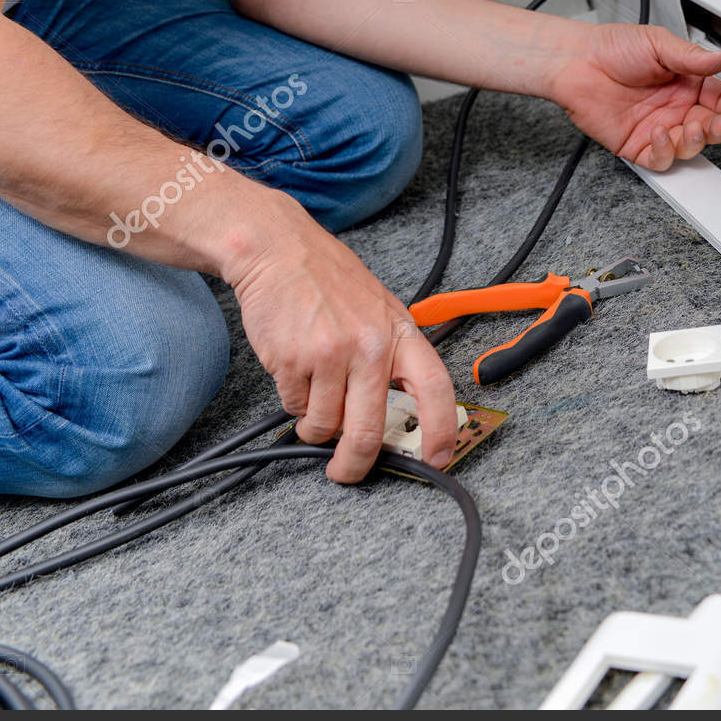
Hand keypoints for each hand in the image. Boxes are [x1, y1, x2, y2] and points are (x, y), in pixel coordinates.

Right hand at [216, 191, 456, 482]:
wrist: (279, 249)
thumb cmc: (329, 280)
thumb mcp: (378, 308)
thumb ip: (390, 357)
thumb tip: (399, 415)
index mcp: (398, 333)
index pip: (434, 388)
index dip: (441, 431)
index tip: (438, 459)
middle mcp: (369, 346)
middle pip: (369, 431)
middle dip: (355, 464)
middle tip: (345, 470)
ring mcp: (329, 355)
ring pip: (324, 426)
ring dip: (315, 425)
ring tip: (313, 395)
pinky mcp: (292, 361)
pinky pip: (294, 407)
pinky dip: (293, 400)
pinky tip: (294, 368)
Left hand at [548, 22, 720, 170]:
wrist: (576, 62)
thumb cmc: (611, 48)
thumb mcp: (658, 44)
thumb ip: (694, 57)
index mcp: (685, 82)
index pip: (719, 99)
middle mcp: (674, 107)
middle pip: (710, 127)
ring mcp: (658, 127)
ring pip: (690, 146)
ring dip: (697, 140)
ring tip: (692, 126)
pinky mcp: (637, 145)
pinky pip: (660, 159)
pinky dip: (665, 151)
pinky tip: (661, 133)